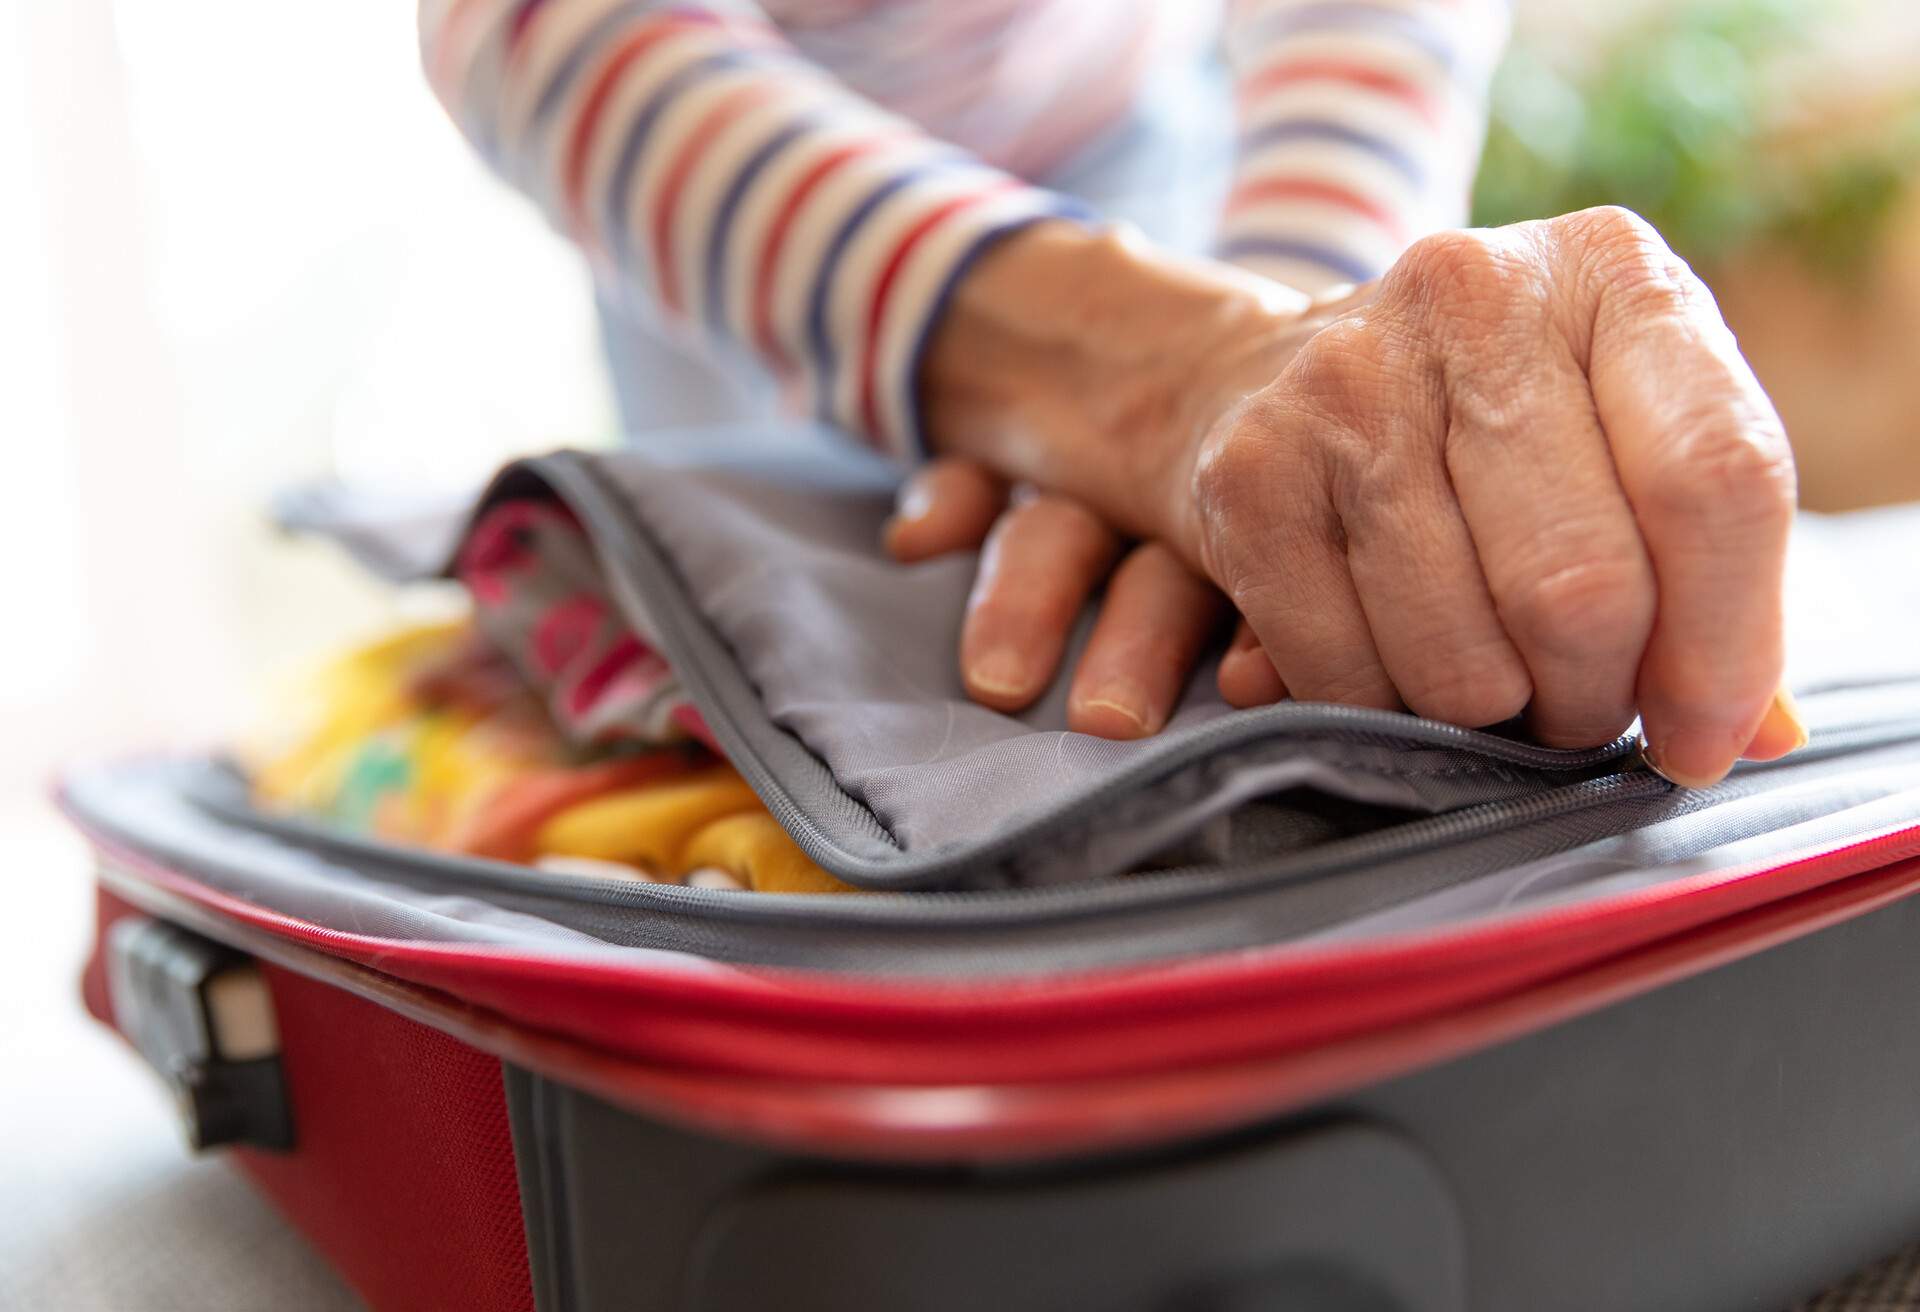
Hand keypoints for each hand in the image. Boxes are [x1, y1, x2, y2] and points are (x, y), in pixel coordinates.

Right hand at [920, 209, 1806, 785]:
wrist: (1251, 379)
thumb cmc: (1477, 428)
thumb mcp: (1615, 438)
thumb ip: (1708, 567)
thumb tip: (1759, 734)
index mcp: (1609, 273)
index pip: (1717, 476)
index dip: (1725, 643)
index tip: (1702, 740)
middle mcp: (1474, 296)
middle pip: (1585, 588)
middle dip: (1592, 698)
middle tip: (1576, 712)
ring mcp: (1346, 379)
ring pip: (1463, 656)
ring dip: (1489, 717)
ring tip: (1488, 684)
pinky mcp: (1249, 470)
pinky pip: (1346, 675)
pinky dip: (1380, 712)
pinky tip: (1390, 668)